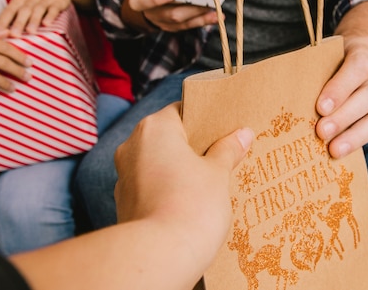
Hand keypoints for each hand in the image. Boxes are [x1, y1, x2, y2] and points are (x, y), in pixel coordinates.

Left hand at [0, 0, 74, 36]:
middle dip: (18, 23)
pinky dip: (51, 16)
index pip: (9, 10)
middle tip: (14, 35)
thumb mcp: (22, 1)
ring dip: (34, 20)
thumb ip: (11, 14)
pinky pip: (54, 9)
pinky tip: (47, 24)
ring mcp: (45, 0)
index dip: (3, 21)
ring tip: (30, 31)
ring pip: (38, 10)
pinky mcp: (58, 2)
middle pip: (23, 11)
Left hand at [114, 102, 252, 260]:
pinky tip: (190, 202)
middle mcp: (133, 147)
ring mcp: (125, 176)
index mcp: (155, 129)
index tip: (224, 129)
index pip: (181, 111)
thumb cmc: (191, 206)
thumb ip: (228, 149)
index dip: (205, 119)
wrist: (160, 255)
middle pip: (168, 137)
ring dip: (180, 169)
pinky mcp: (124, 203)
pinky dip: (168, 190)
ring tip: (209, 183)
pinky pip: (150, 186)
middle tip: (223, 156)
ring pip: (158, 163)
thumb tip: (243, 134)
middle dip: (194, 147)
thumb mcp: (218, 173)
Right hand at [121, 0, 217, 32]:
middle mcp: (142, 1)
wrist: (151, 8)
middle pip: (144, 2)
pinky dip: (203, 21)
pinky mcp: (172, 27)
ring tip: (206, 3)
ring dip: (188, 11)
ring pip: (170, 17)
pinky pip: (187, 27)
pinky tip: (216, 15)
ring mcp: (157, 16)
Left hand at [315, 35, 367, 158]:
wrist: (361, 54)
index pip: (358, 66)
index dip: (340, 88)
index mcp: (365, 48)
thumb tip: (294, 100)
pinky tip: (342, 150)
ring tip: (333, 150)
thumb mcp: (325, 54)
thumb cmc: (334, 56)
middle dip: (344, 116)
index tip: (321, 108)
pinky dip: (359, 139)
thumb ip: (317, 71)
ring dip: (354, 135)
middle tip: (321, 132)